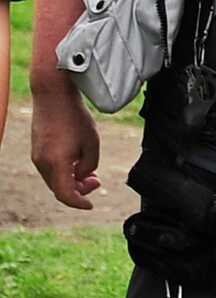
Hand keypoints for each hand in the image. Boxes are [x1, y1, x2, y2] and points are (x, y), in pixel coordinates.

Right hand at [31, 86, 101, 208]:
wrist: (53, 93)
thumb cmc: (75, 116)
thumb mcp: (91, 142)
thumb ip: (90, 165)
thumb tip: (84, 175)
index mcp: (55, 164)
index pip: (66, 195)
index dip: (80, 203)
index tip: (91, 204)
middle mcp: (42, 163)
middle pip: (59, 188)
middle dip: (79, 189)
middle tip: (96, 181)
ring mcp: (37, 155)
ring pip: (54, 178)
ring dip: (71, 179)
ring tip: (89, 170)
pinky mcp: (37, 147)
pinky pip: (50, 167)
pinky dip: (63, 169)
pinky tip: (76, 160)